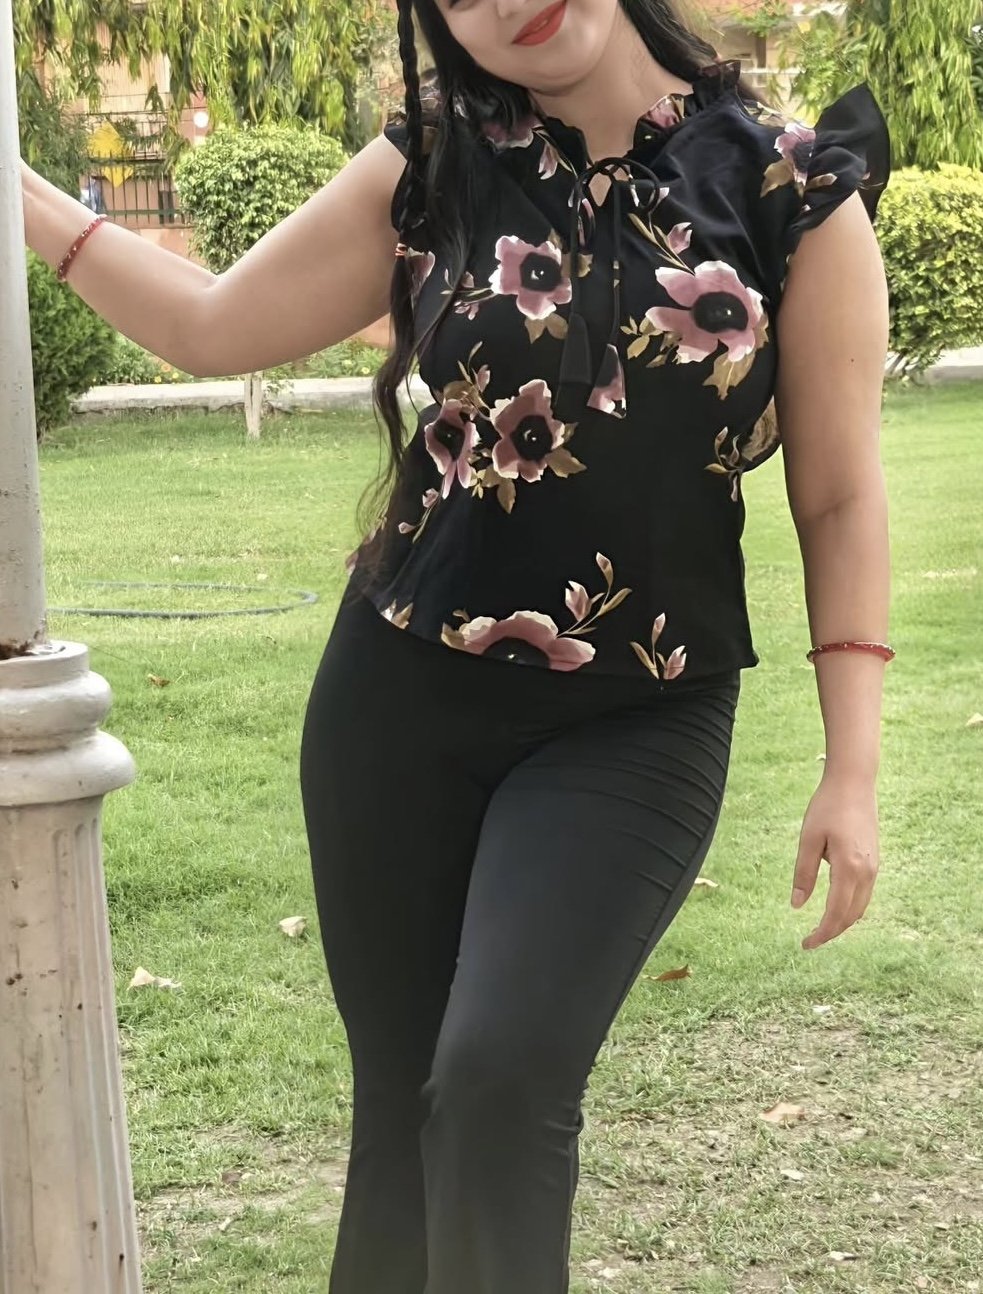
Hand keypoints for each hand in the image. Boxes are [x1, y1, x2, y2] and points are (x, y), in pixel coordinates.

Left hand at [790, 772, 879, 949]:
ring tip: (820, 929)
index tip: (805, 945)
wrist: (854, 783)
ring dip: (842, 922)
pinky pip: (864, 895)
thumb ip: (803, 874)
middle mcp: (867, 873)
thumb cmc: (827, 807)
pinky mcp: (874, 861)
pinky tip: (834, 908)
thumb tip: (797, 905)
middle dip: (831, 932)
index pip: (836, 914)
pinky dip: (850, 908)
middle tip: (809, 941)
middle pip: (851, 916)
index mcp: (849, 868)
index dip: (821, 933)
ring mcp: (874, 867)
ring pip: (860, 907)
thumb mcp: (808, 840)